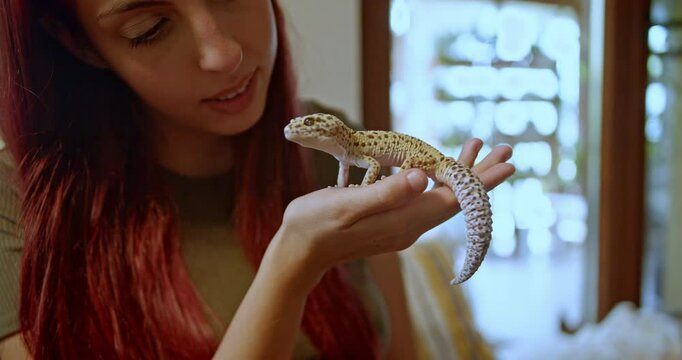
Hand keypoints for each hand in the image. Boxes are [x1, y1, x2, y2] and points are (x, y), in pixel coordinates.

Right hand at [270, 139, 514, 287]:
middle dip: (480, 174)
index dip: (481, 180)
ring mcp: (399, 224)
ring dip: (460, 174)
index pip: (453, 199)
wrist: (299, 251)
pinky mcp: (389, 220)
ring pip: (441, 197)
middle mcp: (408, 225)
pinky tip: (433, 167)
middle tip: (505, 150)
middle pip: (455, 198)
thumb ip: (385, 193)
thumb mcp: (348, 205)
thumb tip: (422, 177)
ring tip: (474, 148)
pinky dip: (436, 179)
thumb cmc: (317, 225)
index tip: (507, 163)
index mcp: (403, 220)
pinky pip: (423, 198)